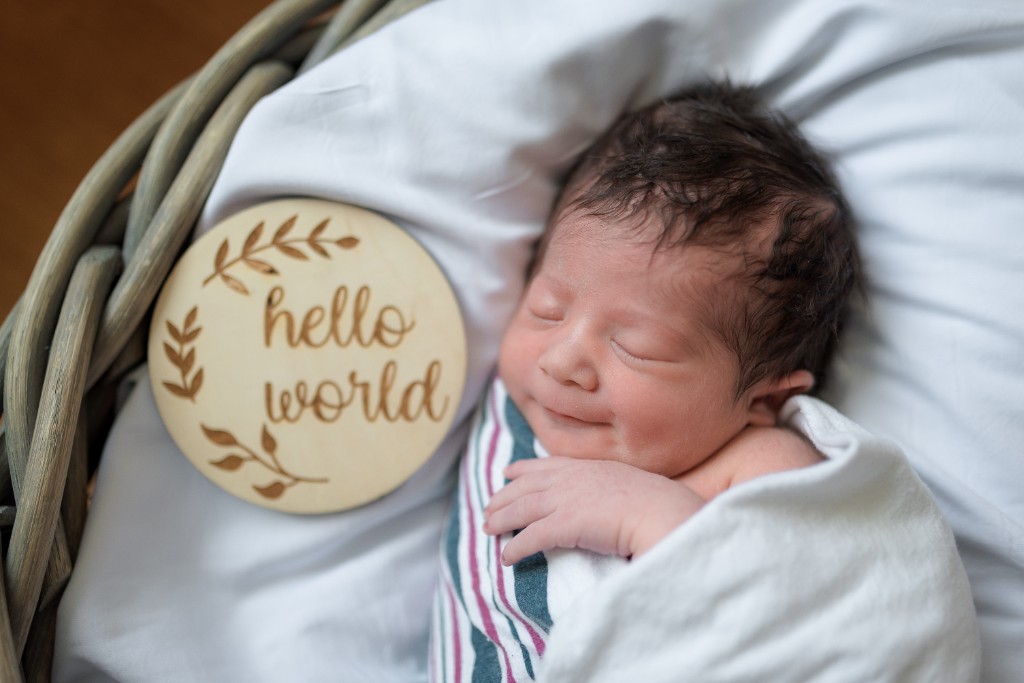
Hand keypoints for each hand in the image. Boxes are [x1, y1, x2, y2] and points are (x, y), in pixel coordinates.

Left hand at [483, 457, 704, 564]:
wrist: (660, 511)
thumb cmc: (655, 503)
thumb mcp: (627, 483)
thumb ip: (608, 486)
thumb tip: (605, 498)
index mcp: (586, 467)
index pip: (545, 465)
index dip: (523, 469)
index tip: (508, 472)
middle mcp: (571, 479)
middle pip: (525, 487)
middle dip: (503, 497)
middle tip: (488, 507)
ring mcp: (566, 500)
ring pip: (521, 510)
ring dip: (501, 520)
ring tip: (487, 530)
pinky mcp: (564, 525)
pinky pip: (530, 538)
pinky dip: (515, 548)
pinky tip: (506, 558)